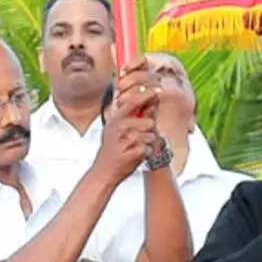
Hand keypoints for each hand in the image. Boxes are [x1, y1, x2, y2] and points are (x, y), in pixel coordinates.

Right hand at [93, 59, 163, 184]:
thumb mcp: (117, 129)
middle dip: (149, 131)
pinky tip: (137, 156)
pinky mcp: (130, 154)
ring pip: (150, 137)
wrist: (104, 171)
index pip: (133, 101)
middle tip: (140, 139)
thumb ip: (132, 115)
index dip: (147, 95)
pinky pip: (149, 150)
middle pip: (149, 122)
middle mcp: (119, 127)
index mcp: (116, 119)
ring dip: (148, 144)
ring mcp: (124, 141)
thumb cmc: (114, 148)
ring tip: (137, 148)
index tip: (157, 90)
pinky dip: (146, 154)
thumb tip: (148, 101)